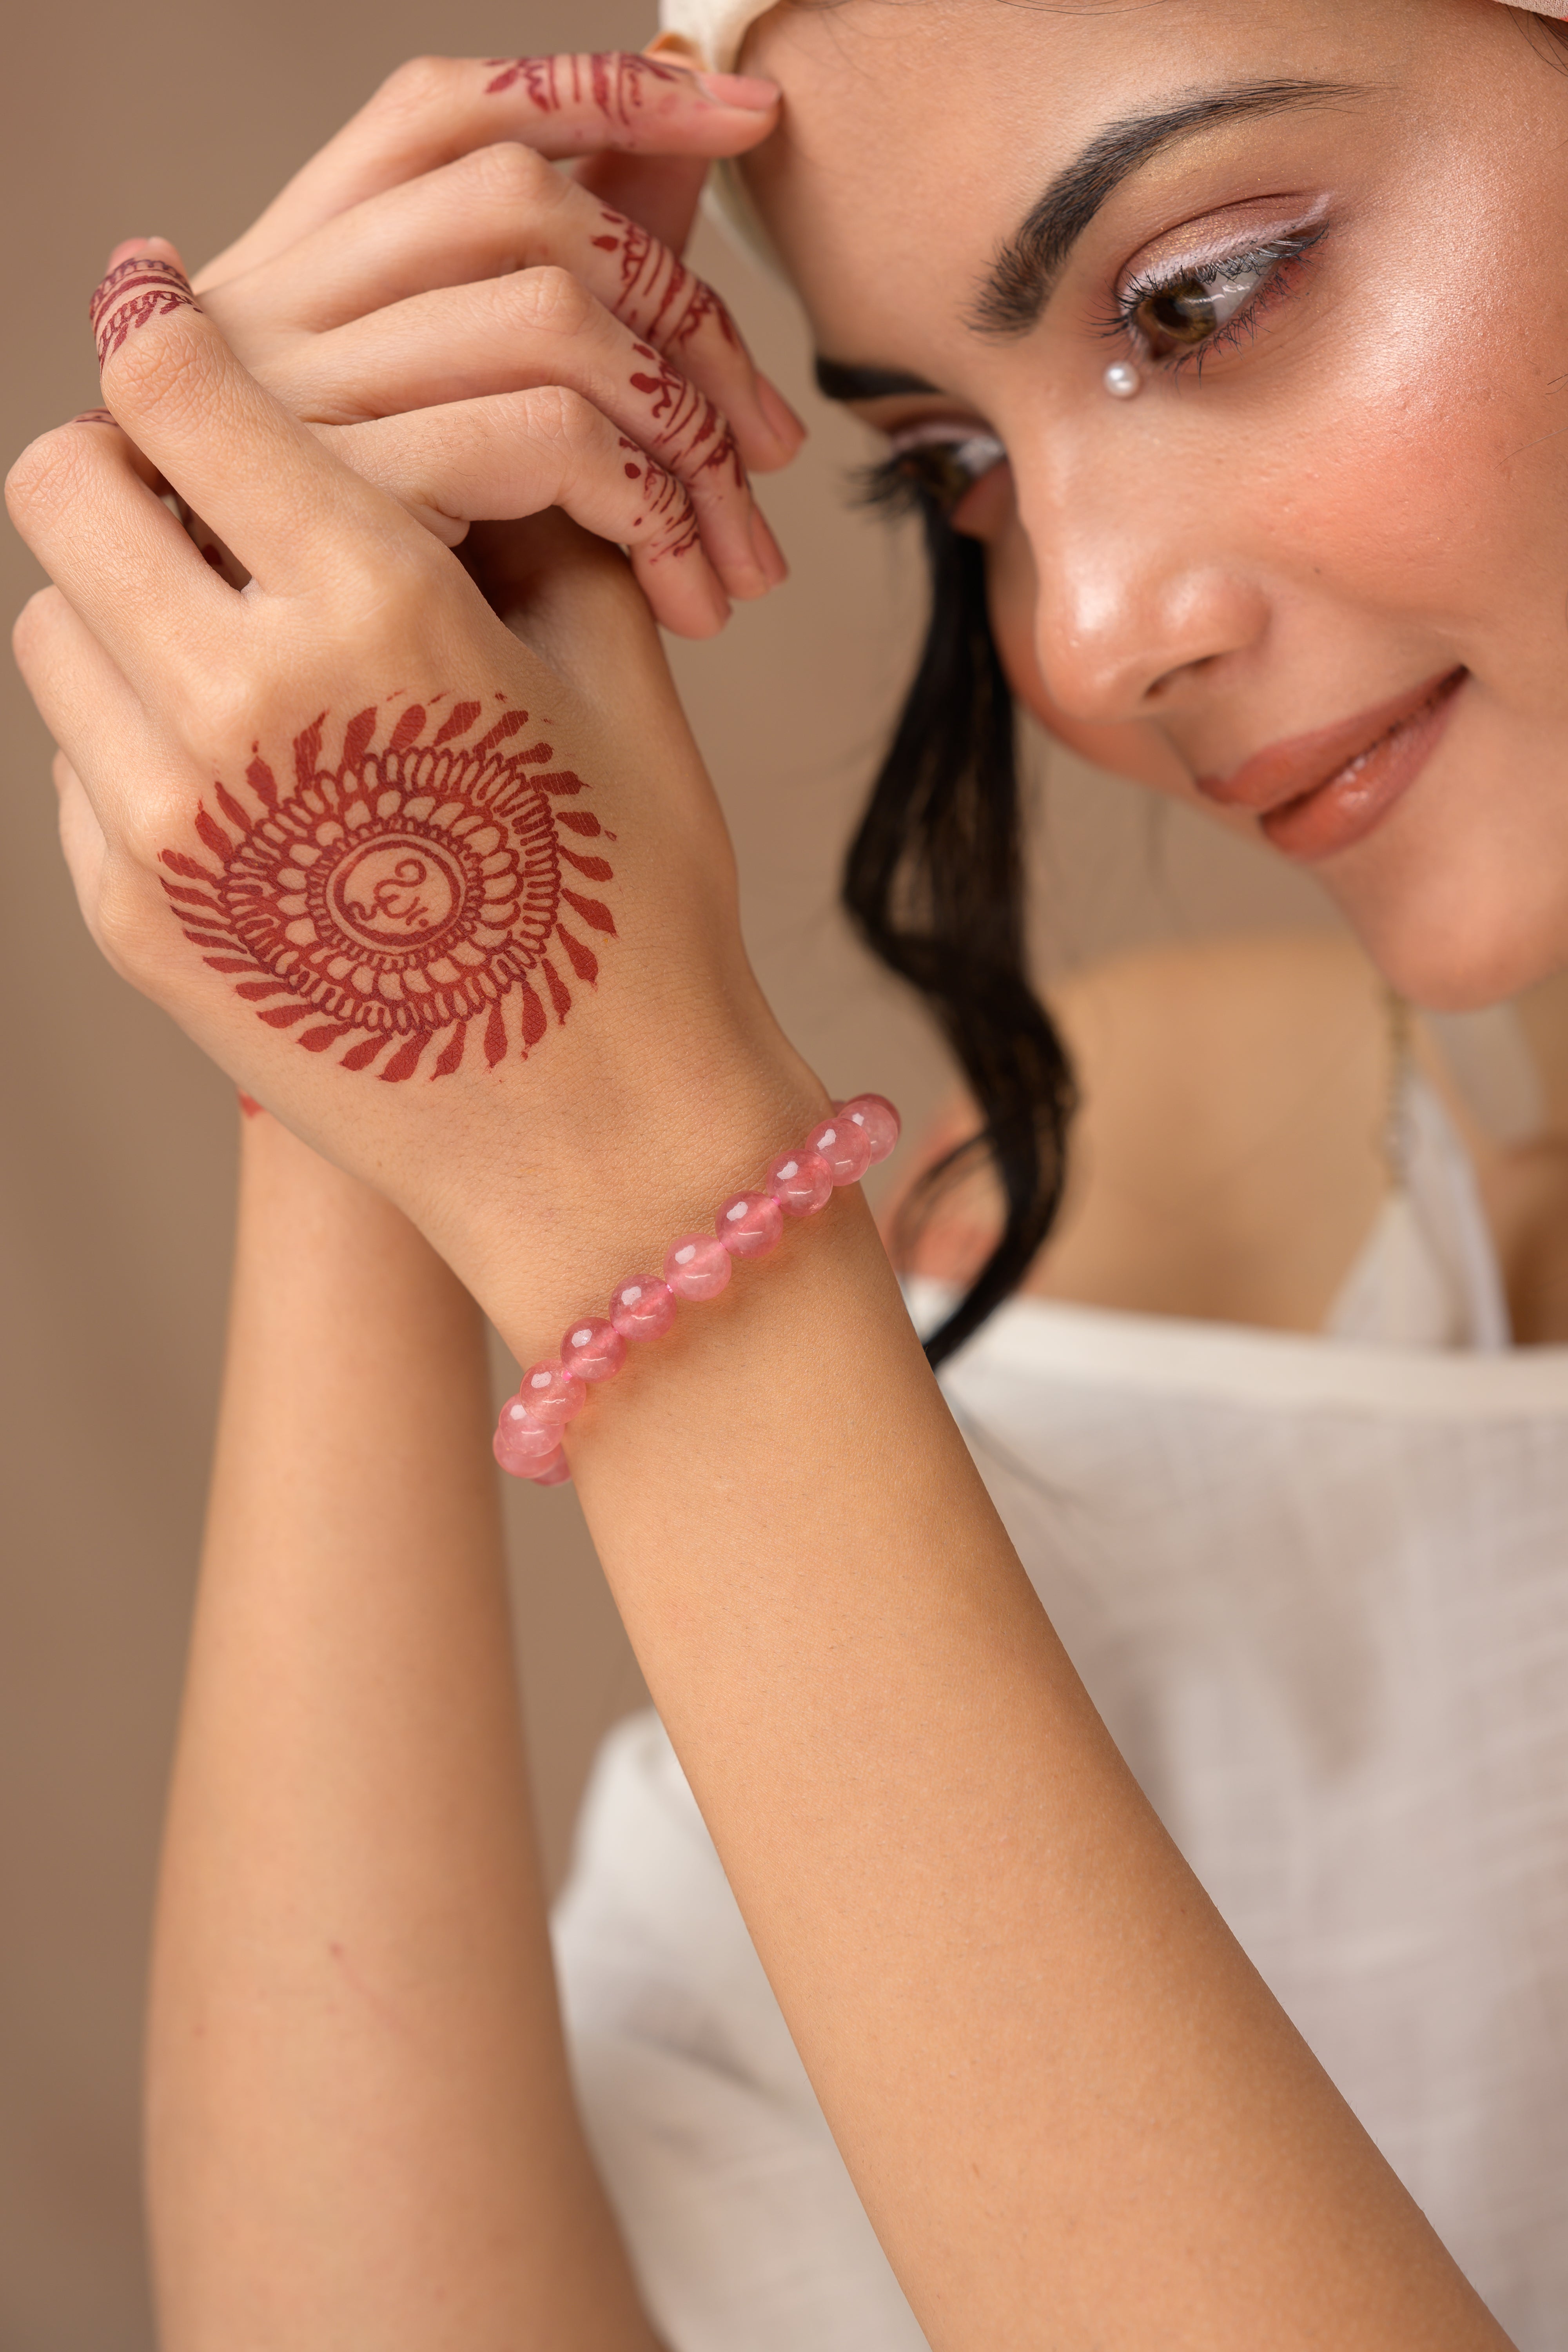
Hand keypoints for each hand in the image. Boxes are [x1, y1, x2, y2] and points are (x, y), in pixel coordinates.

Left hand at [11, 262, 825, 1354]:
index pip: (172, 384)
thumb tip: (425, 419)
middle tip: (210, 498)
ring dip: (123, 604)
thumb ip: (512, 521)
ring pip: (51, 624)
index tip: (176, 317)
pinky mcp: (131, 922)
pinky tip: (254, 780)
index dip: (168, 329)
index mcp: (374, 610)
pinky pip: (77, 760)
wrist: (605, 1147)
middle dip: (127, 465)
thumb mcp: (616, 680)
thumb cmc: (639, 908)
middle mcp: (237, 703)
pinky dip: (135, 732)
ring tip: (241, 651)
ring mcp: (162, 826)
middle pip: (64, 484)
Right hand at [148, 52, 803, 637]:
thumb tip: (683, 150)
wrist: (332, 818)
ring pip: (553, 310)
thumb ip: (567, 306)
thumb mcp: (482, 461)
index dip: (602, 93)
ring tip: (741, 559)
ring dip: (691, 428)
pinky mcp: (348, 493)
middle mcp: (266, 313)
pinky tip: (680, 590)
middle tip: (774, 446)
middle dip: (691, 305)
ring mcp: (294, 400)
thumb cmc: (402, 637)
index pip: (440, 108)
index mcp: (288, 280)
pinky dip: (650, 501)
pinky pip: (547, 433)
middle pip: (522, 201)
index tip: (747, 115)